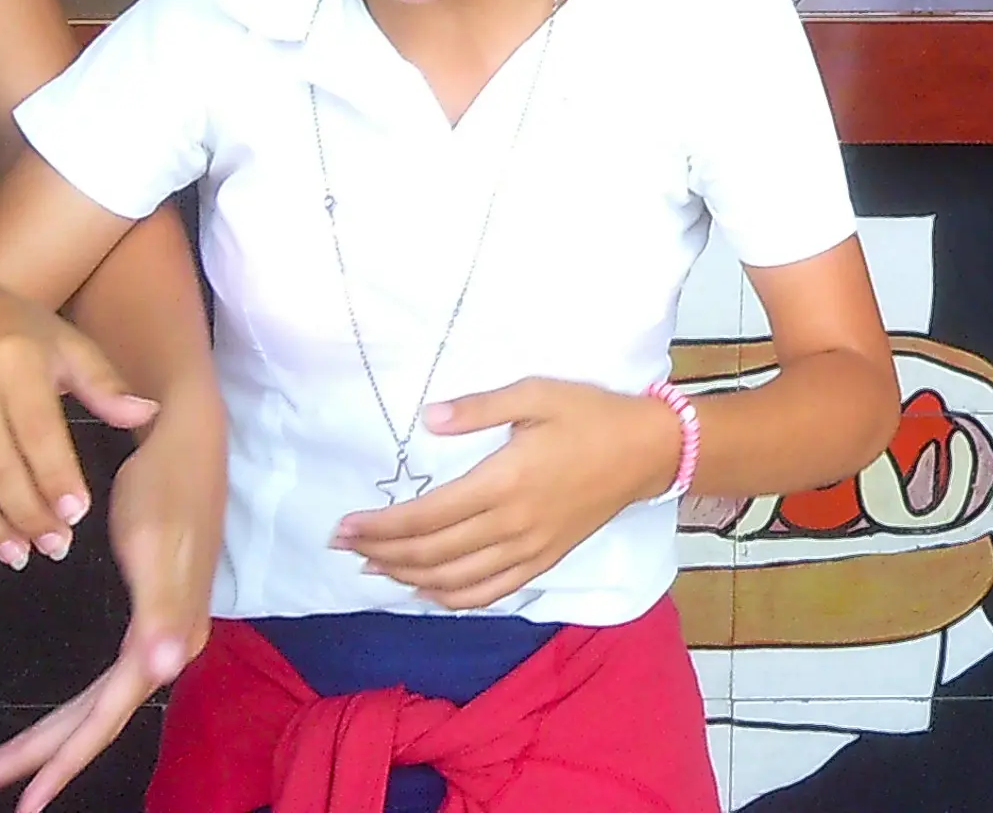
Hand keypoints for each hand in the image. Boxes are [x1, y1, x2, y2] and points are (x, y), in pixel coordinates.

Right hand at [0, 284, 155, 567]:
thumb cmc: (17, 331)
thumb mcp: (67, 344)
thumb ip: (103, 383)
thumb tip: (146, 414)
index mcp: (15, 361)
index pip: (38, 431)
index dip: (56, 477)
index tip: (75, 515)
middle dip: (26, 513)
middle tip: (53, 546)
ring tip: (15, 554)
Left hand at [0, 396, 223, 812]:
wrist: (185, 438)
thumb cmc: (164, 487)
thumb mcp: (156, 546)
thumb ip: (162, 612)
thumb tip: (165, 668)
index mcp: (170, 638)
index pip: (109, 714)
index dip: (64, 758)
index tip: (19, 800)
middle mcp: (170, 646)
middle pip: (99, 717)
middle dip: (44, 754)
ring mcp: (162, 632)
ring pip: (100, 702)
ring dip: (54, 735)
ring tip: (3, 765)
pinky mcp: (152, 616)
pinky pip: (106, 681)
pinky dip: (75, 707)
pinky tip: (58, 718)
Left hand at [333, 380, 676, 609]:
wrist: (648, 451)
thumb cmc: (591, 415)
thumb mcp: (538, 393)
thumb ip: (481, 408)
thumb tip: (430, 419)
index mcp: (505, 481)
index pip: (426, 516)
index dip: (379, 526)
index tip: (344, 526)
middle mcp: (511, 524)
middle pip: (430, 553)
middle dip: (380, 552)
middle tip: (344, 546)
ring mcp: (528, 550)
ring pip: (453, 580)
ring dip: (406, 577)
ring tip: (373, 567)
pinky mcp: (543, 562)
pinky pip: (488, 593)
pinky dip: (449, 599)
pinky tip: (426, 590)